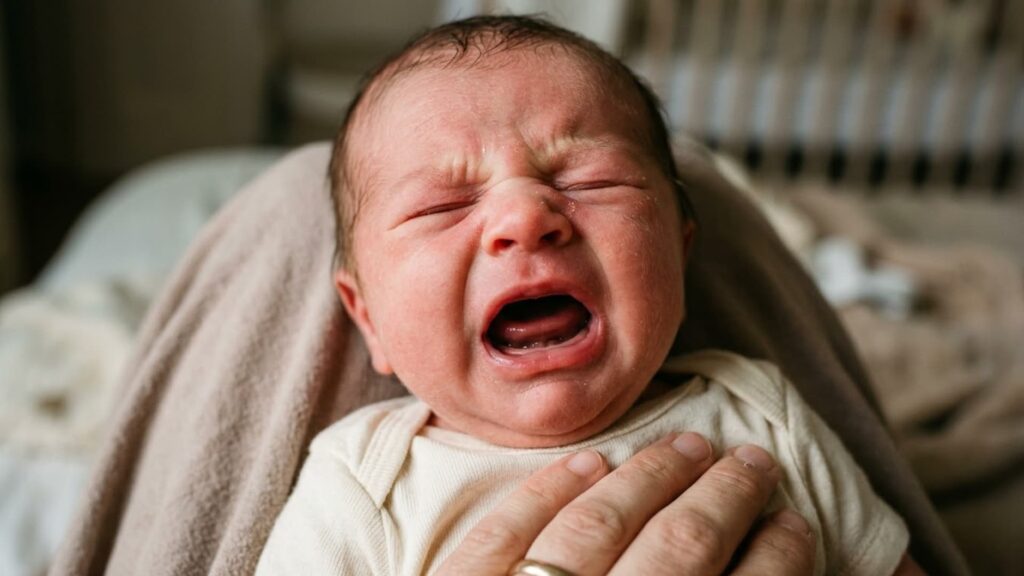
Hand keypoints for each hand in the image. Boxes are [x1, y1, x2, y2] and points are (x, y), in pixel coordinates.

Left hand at [438, 432, 815, 574]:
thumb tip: (754, 562)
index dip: (779, 557)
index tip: (798, 523)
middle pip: (678, 549)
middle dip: (726, 497)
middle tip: (754, 463)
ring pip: (597, 529)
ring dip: (651, 480)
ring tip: (690, 447)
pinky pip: (504, 537)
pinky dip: (549, 494)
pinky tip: (589, 463)